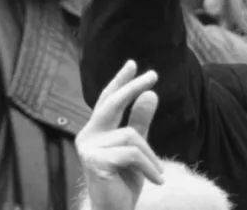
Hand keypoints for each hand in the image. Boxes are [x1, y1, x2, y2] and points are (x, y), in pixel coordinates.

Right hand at [75, 60, 163, 209]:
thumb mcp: (137, 149)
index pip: (106, 100)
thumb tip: (150, 93)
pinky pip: (131, 154)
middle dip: (132, 87)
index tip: (132, 64)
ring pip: (130, 136)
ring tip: (159, 174)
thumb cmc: (123, 183)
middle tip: (152, 76)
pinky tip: (156, 180)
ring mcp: (88, 148)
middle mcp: (87, 136)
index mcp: (95, 131)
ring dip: (151, 156)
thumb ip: (141, 122)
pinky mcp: (94, 162)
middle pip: (112, 104)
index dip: (119, 81)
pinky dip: (149, 167)